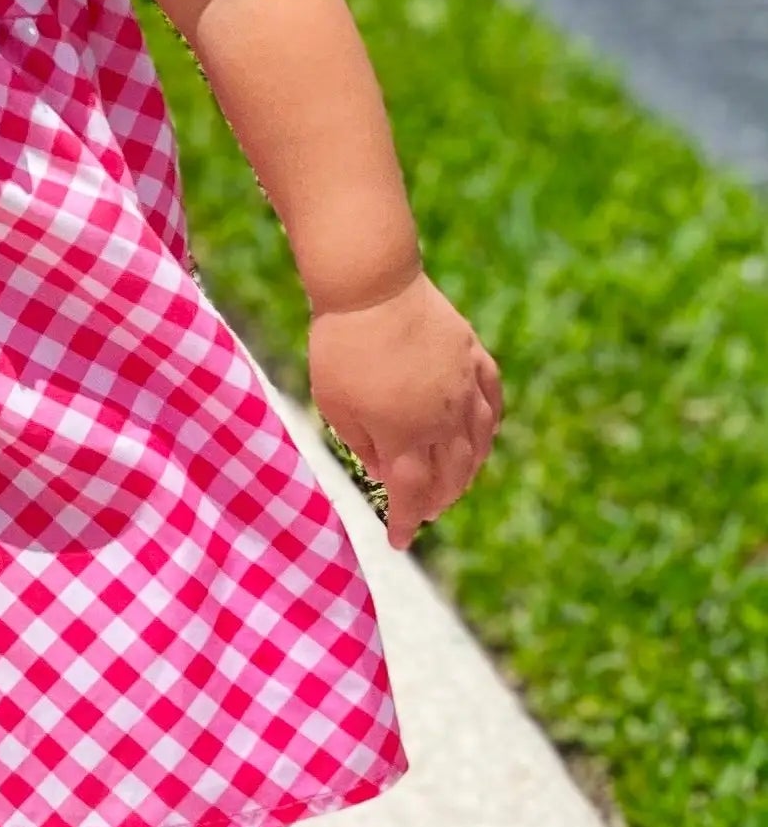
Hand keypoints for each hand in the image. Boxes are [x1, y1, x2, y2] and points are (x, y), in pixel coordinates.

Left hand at [308, 271, 502, 551]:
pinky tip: (483, 435)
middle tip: (423, 514)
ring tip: (453, 485)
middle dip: (437, 501)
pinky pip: (492, 401)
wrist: (370, 285)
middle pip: (451, 475)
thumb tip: (386, 472)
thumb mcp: (334, 404)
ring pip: (478, 444)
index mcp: (405, 435)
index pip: (411, 494)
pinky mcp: (473, 356)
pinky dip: (488, 426)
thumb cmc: (340, 346)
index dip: (405, 521)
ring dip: (467, 472)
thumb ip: (362, 445)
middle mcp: (444, 418)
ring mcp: (465, 387)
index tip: (398, 541)